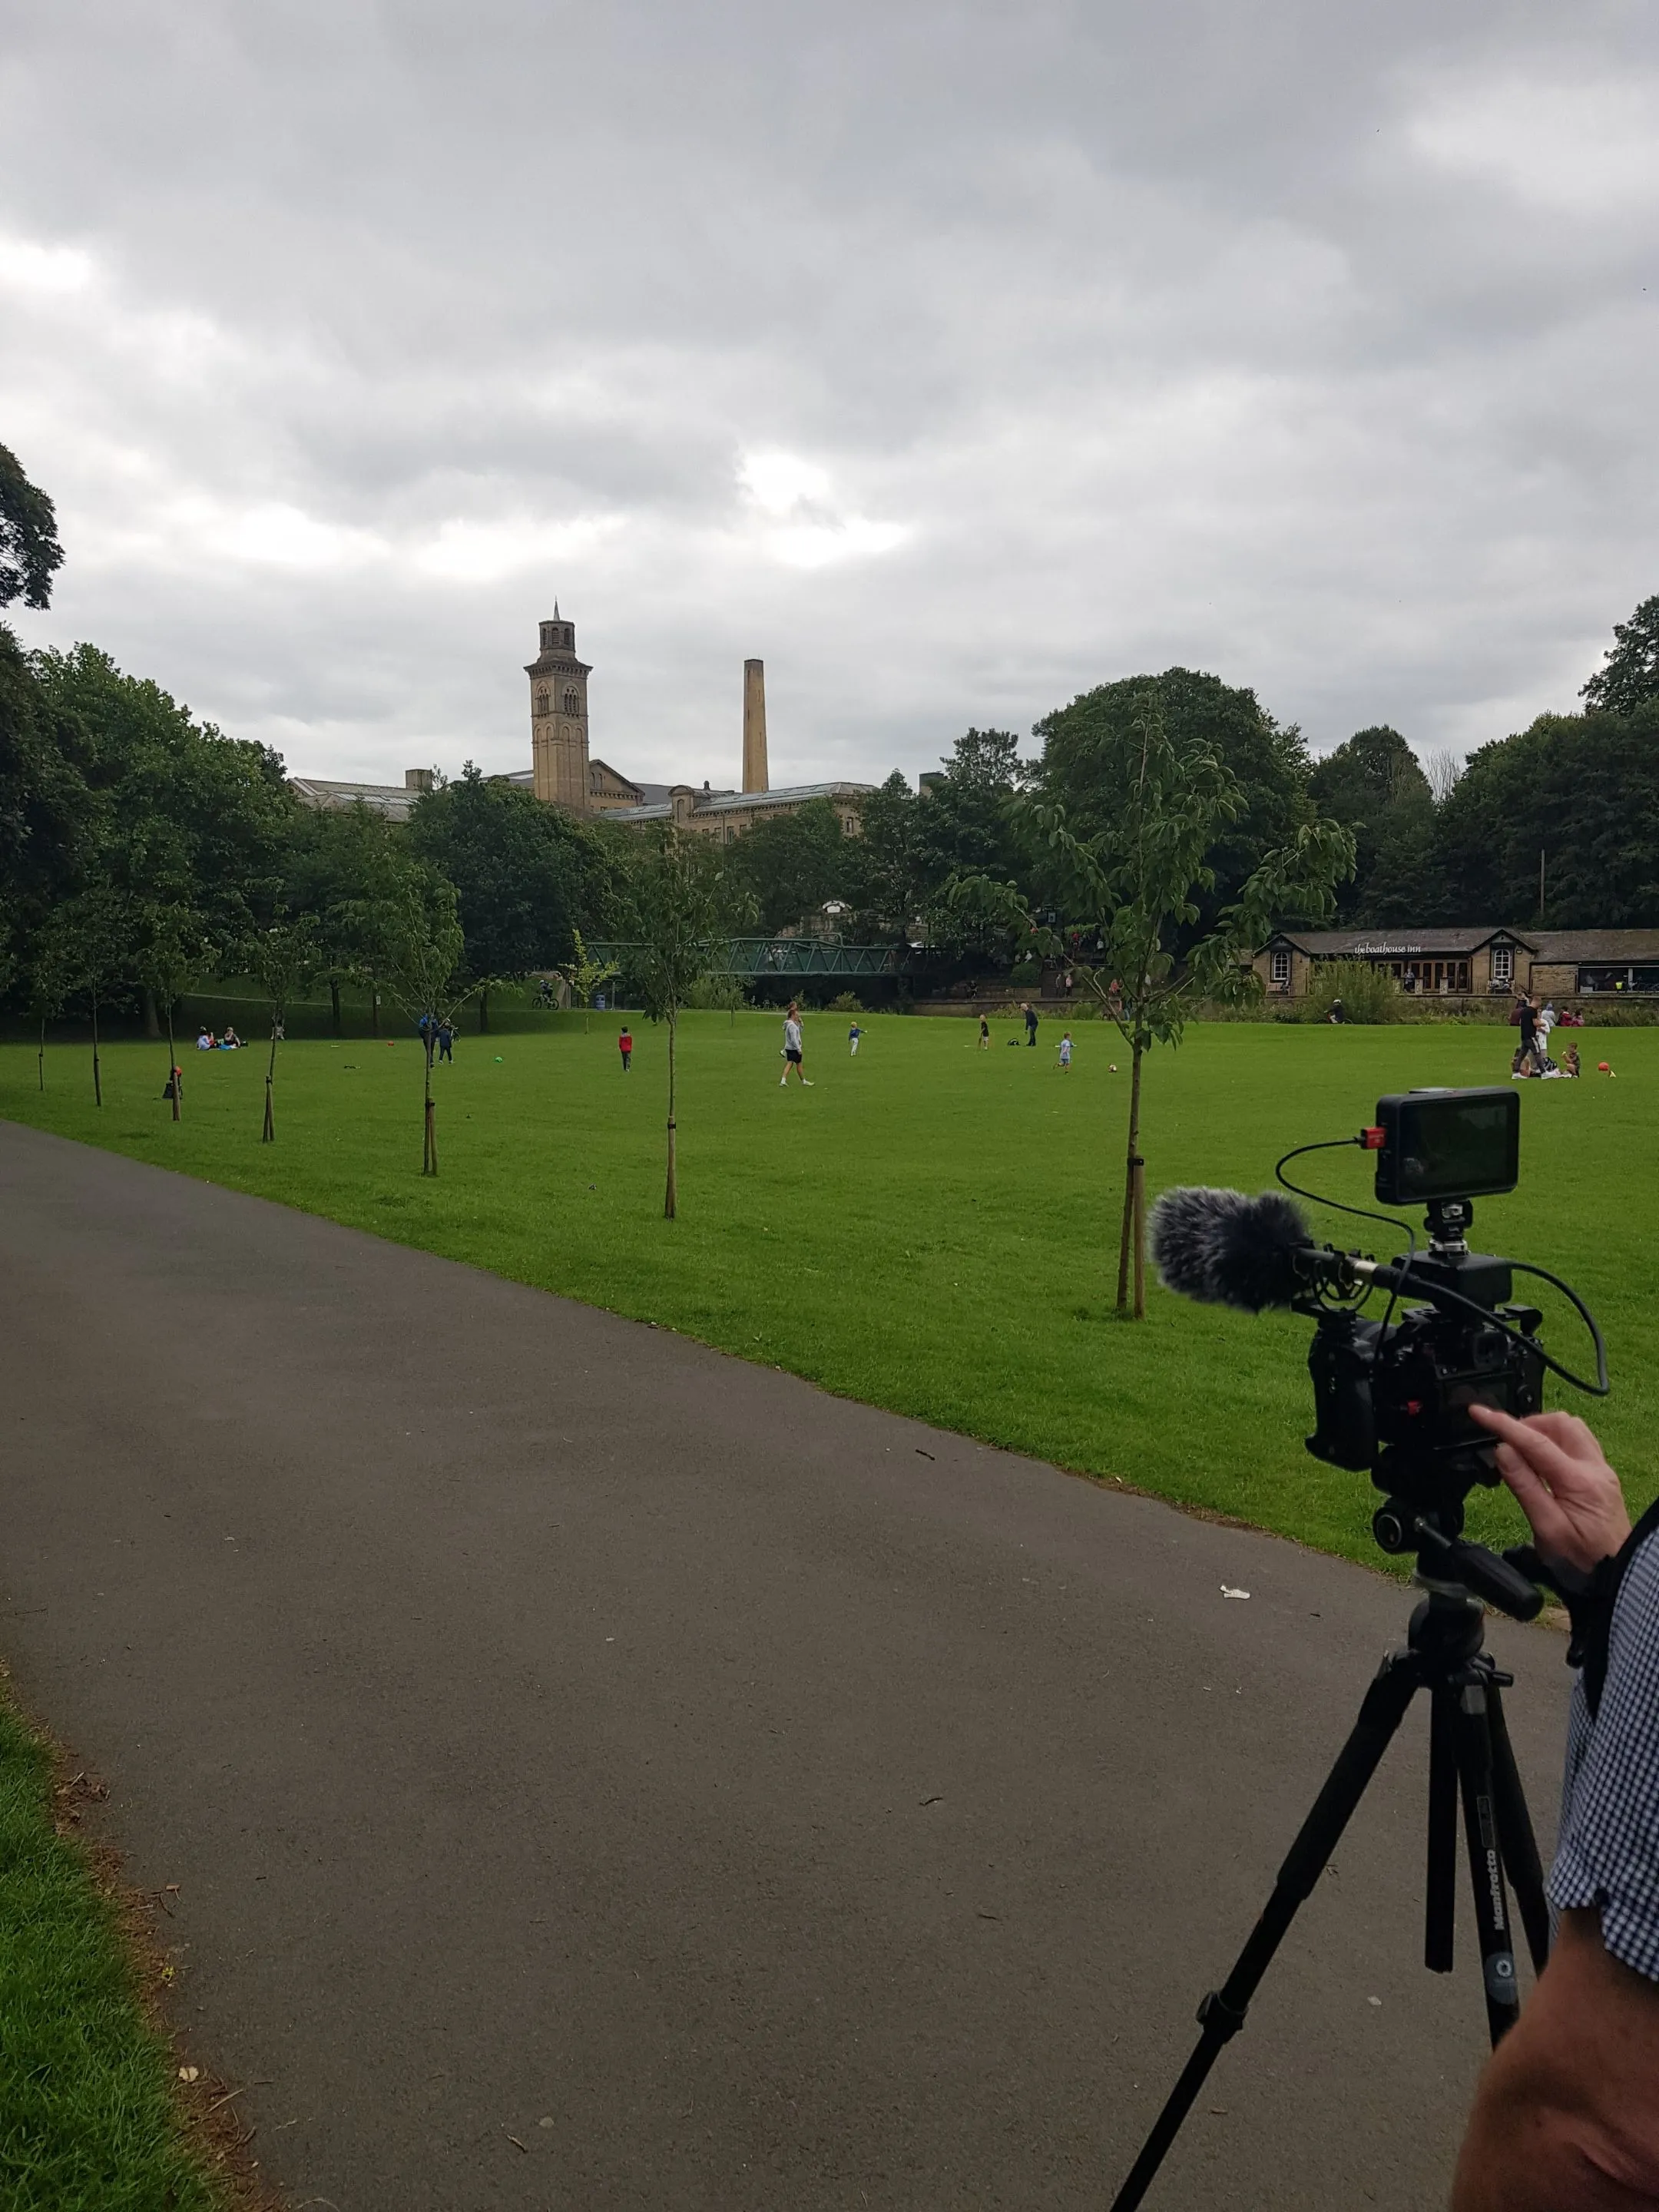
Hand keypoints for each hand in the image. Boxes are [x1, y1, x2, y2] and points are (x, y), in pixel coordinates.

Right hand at [1469, 1405, 1629, 1575]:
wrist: (1615, 1577)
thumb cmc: (1582, 1560)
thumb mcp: (1546, 1529)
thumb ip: (1525, 1486)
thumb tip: (1503, 1451)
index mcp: (1579, 1482)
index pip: (1536, 1442)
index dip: (1503, 1424)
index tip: (1479, 1413)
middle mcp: (1595, 1469)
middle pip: (1559, 1424)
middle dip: (1528, 1425)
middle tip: (1506, 1442)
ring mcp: (1601, 1471)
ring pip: (1572, 1428)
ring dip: (1544, 1431)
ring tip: (1523, 1451)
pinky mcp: (1602, 1477)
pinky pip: (1580, 1442)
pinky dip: (1556, 1441)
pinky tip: (1543, 1460)